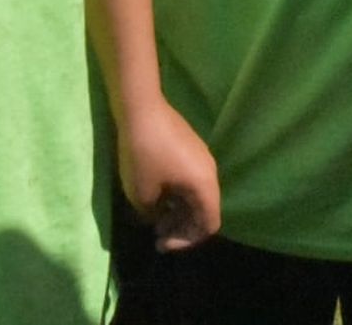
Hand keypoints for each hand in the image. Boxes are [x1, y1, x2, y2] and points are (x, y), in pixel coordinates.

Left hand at [117, 104, 221, 250]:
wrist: (141, 109)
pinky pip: (191, 180)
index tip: (162, 241)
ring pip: (197, 194)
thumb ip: (153, 216)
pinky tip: (156, 194)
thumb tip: (157, 217)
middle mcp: (210, 172)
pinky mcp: (191, 148)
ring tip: (153, 218)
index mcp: (205, 185)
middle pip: (204, 210)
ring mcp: (202, 157)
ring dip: (179, 210)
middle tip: (156, 235)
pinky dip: (177, 194)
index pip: (209, 224)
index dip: (187, 240)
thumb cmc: (143, 155)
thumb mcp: (141, 195)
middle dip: (181, 228)